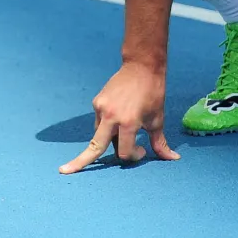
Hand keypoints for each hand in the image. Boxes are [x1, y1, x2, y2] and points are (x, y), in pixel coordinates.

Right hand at [59, 61, 179, 173]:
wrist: (141, 66)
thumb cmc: (153, 93)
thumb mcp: (157, 119)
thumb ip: (160, 142)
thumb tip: (173, 158)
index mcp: (128, 123)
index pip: (123, 152)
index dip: (133, 155)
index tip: (142, 150)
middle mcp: (111, 117)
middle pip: (95, 146)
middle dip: (80, 161)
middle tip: (64, 171)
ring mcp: (101, 108)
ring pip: (99, 134)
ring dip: (108, 140)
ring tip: (124, 130)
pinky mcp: (97, 102)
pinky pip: (99, 121)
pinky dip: (107, 126)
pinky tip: (119, 116)